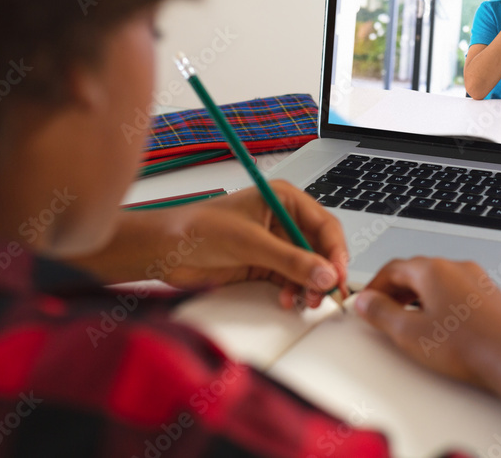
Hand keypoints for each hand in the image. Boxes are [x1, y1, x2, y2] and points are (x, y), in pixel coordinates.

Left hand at [79, 180, 348, 309]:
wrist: (162, 250)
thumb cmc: (197, 230)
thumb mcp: (250, 243)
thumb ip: (290, 260)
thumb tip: (326, 275)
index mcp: (284, 199)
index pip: (324, 225)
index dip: (336, 252)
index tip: (338, 276)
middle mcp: (283, 219)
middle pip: (319, 248)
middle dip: (324, 272)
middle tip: (325, 295)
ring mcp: (273, 242)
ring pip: (306, 267)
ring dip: (309, 285)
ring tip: (305, 302)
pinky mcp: (262, 263)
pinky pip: (289, 278)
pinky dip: (292, 291)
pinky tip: (287, 300)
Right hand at [354, 257, 500, 390]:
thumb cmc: (469, 345)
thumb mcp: (410, 334)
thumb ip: (382, 314)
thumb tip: (366, 302)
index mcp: (433, 270)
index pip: (393, 268)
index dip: (374, 286)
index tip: (366, 303)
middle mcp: (457, 268)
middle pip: (416, 273)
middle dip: (395, 292)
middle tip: (382, 313)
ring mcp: (478, 281)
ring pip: (439, 283)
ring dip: (419, 299)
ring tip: (411, 324)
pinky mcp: (492, 297)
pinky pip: (458, 294)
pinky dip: (442, 305)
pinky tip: (443, 329)